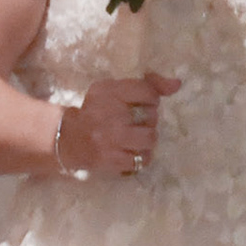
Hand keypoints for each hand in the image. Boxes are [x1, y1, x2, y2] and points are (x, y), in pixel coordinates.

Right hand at [58, 73, 182, 176]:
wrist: (68, 138)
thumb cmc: (95, 110)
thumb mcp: (114, 89)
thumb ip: (148, 84)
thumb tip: (177, 84)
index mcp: (110, 92)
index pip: (149, 92)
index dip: (150, 99)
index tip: (140, 103)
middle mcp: (111, 115)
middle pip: (152, 116)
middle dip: (147, 119)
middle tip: (134, 121)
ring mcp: (112, 140)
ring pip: (149, 138)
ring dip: (146, 138)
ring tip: (135, 137)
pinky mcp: (112, 160)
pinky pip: (142, 160)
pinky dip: (141, 156)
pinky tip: (131, 150)